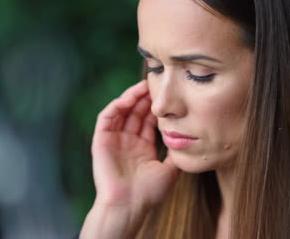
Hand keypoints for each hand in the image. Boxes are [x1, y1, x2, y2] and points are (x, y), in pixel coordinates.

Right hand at [91, 79, 179, 210]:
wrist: (129, 205)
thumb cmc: (148, 193)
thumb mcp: (169, 170)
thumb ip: (176, 154)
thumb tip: (188, 139)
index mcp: (142, 148)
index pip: (149, 121)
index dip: (156, 107)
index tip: (166, 95)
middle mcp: (128, 142)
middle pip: (136, 113)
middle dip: (145, 98)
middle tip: (156, 84)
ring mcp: (114, 140)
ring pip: (122, 111)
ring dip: (131, 97)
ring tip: (143, 86)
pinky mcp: (101, 141)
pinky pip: (107, 117)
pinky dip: (116, 105)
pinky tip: (128, 98)